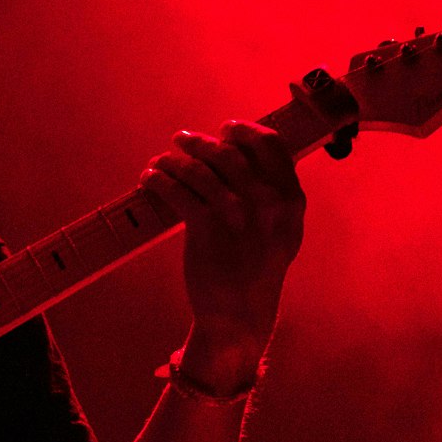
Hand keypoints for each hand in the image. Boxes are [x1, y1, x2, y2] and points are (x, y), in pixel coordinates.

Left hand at [137, 121, 305, 352]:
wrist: (240, 312)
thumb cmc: (258, 268)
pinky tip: (151, 179)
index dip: (245, 131)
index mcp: (291, 199)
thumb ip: (276, 194)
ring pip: (199, 170)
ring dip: (174, 160)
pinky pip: (178, 191)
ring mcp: (236, 214)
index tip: (226, 129)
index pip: (271, 146)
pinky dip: (160, 180)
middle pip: (228, 153)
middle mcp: (267, 203)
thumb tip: (247, 154)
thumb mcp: (284, 231)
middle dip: (200, 142)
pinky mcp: (206, 229)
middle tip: (182, 139)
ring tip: (161, 161)